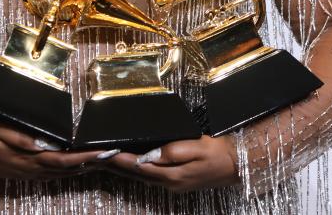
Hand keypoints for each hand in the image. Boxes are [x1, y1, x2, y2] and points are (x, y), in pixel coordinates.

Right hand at [0, 116, 109, 180]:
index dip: (87, 157)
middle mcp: (30, 170)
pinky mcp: (21, 172)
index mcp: (27, 159)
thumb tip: (46, 143)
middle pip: (67, 170)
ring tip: (101, 160)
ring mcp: (26, 173)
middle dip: (91, 163)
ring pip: (60, 174)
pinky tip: (73, 166)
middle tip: (113, 156)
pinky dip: (66, 170)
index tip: (106, 151)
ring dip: (81, 168)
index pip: (65, 159)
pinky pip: (50, 174)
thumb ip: (22, 137)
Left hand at [104, 135, 238, 192]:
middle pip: (136, 174)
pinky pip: (150, 177)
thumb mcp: (195, 147)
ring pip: (141, 177)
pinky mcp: (176, 183)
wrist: (235, 164)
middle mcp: (169, 184)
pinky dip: (136, 170)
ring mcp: (172, 185)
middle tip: (96, 156)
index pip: (138, 166)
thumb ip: (171, 151)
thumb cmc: (216, 153)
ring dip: (123, 168)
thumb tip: (148, 155)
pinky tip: (130, 165)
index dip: (119, 159)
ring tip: (106, 159)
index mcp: (171, 175)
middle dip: (116, 165)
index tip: (103, 153)